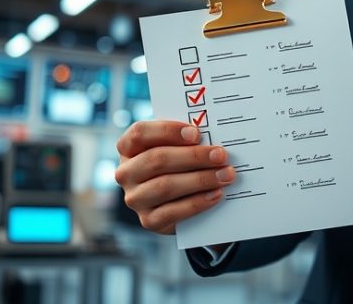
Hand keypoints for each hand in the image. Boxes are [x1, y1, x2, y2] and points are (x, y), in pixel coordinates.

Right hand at [115, 121, 234, 234]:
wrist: (181, 201)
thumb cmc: (181, 165)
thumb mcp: (179, 148)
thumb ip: (188, 140)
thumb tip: (212, 138)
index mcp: (129, 148)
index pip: (140, 133)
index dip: (168, 131)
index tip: (196, 133)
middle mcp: (126, 173)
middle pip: (156, 159)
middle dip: (193, 156)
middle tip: (220, 155)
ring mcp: (135, 198)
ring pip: (164, 186)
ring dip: (200, 180)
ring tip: (225, 175)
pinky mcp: (148, 220)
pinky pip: (172, 212)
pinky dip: (197, 202)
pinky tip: (216, 194)